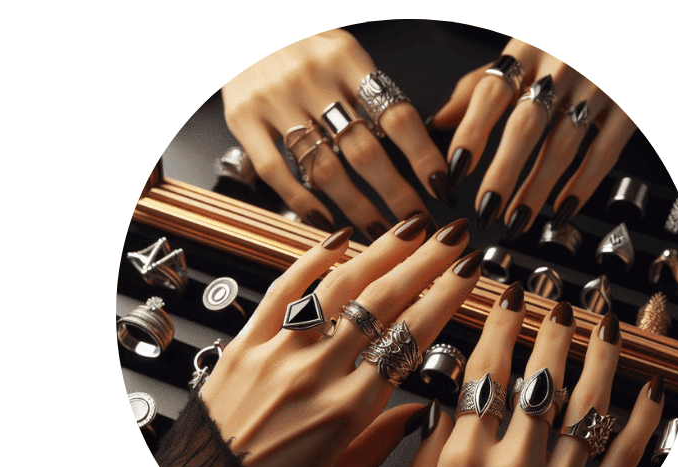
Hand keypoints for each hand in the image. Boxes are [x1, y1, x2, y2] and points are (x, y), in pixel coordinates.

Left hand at [188, 216, 479, 466]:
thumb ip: (381, 445)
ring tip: (411, 228)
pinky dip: (311, 259)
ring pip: (339, 286)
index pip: (409, 339)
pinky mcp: (245, 344)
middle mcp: (315, 374)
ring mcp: (278, 353)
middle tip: (454, 239)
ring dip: (380, 251)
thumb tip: (419, 414)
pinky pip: (282, 291)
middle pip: (383, 302)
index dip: (445, 300)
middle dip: (426, 263)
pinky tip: (338, 239)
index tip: (467, 279)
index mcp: (346, 411)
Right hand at [222, 29, 450, 240]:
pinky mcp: (242, 118)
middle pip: (365, 150)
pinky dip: (302, 201)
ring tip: (379, 231)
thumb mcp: (340, 50)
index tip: (441, 185)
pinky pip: (276, 171)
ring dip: (357, 208)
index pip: (396, 115)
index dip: (423, 156)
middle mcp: (311, 77)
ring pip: (324, 168)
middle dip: (397, 194)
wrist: (236, 24)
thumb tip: (414, 140)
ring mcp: (274, 99)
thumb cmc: (297, 43)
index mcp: (345, 56)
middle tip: (416, 221)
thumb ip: (368, 90)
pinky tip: (325, 220)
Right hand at [395, 288, 663, 466]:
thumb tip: (445, 405)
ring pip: (587, 407)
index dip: (500, 326)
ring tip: (604, 326)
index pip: (487, 372)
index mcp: (465, 461)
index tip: (508, 297)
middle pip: (541, 379)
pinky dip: (641, 418)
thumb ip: (429, 453)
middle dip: (551, 331)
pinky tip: (648, 390)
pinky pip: (625, 456)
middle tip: (558, 302)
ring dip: (598, 358)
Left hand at [429, 39, 637, 237]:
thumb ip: (480, 86)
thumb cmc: (565, 43)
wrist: (624, 23)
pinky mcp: (628, 107)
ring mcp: (598, 87)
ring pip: (562, 146)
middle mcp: (561, 66)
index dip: (471, 134)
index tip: (454, 171)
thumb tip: (439, 120)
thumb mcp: (520, 51)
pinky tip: (562, 209)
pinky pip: (604, 152)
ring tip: (516, 219)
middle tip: (485, 210)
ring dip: (537, 189)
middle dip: (503, 173)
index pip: (491, 94)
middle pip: (526, 126)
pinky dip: (583, 185)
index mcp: (527, 48)